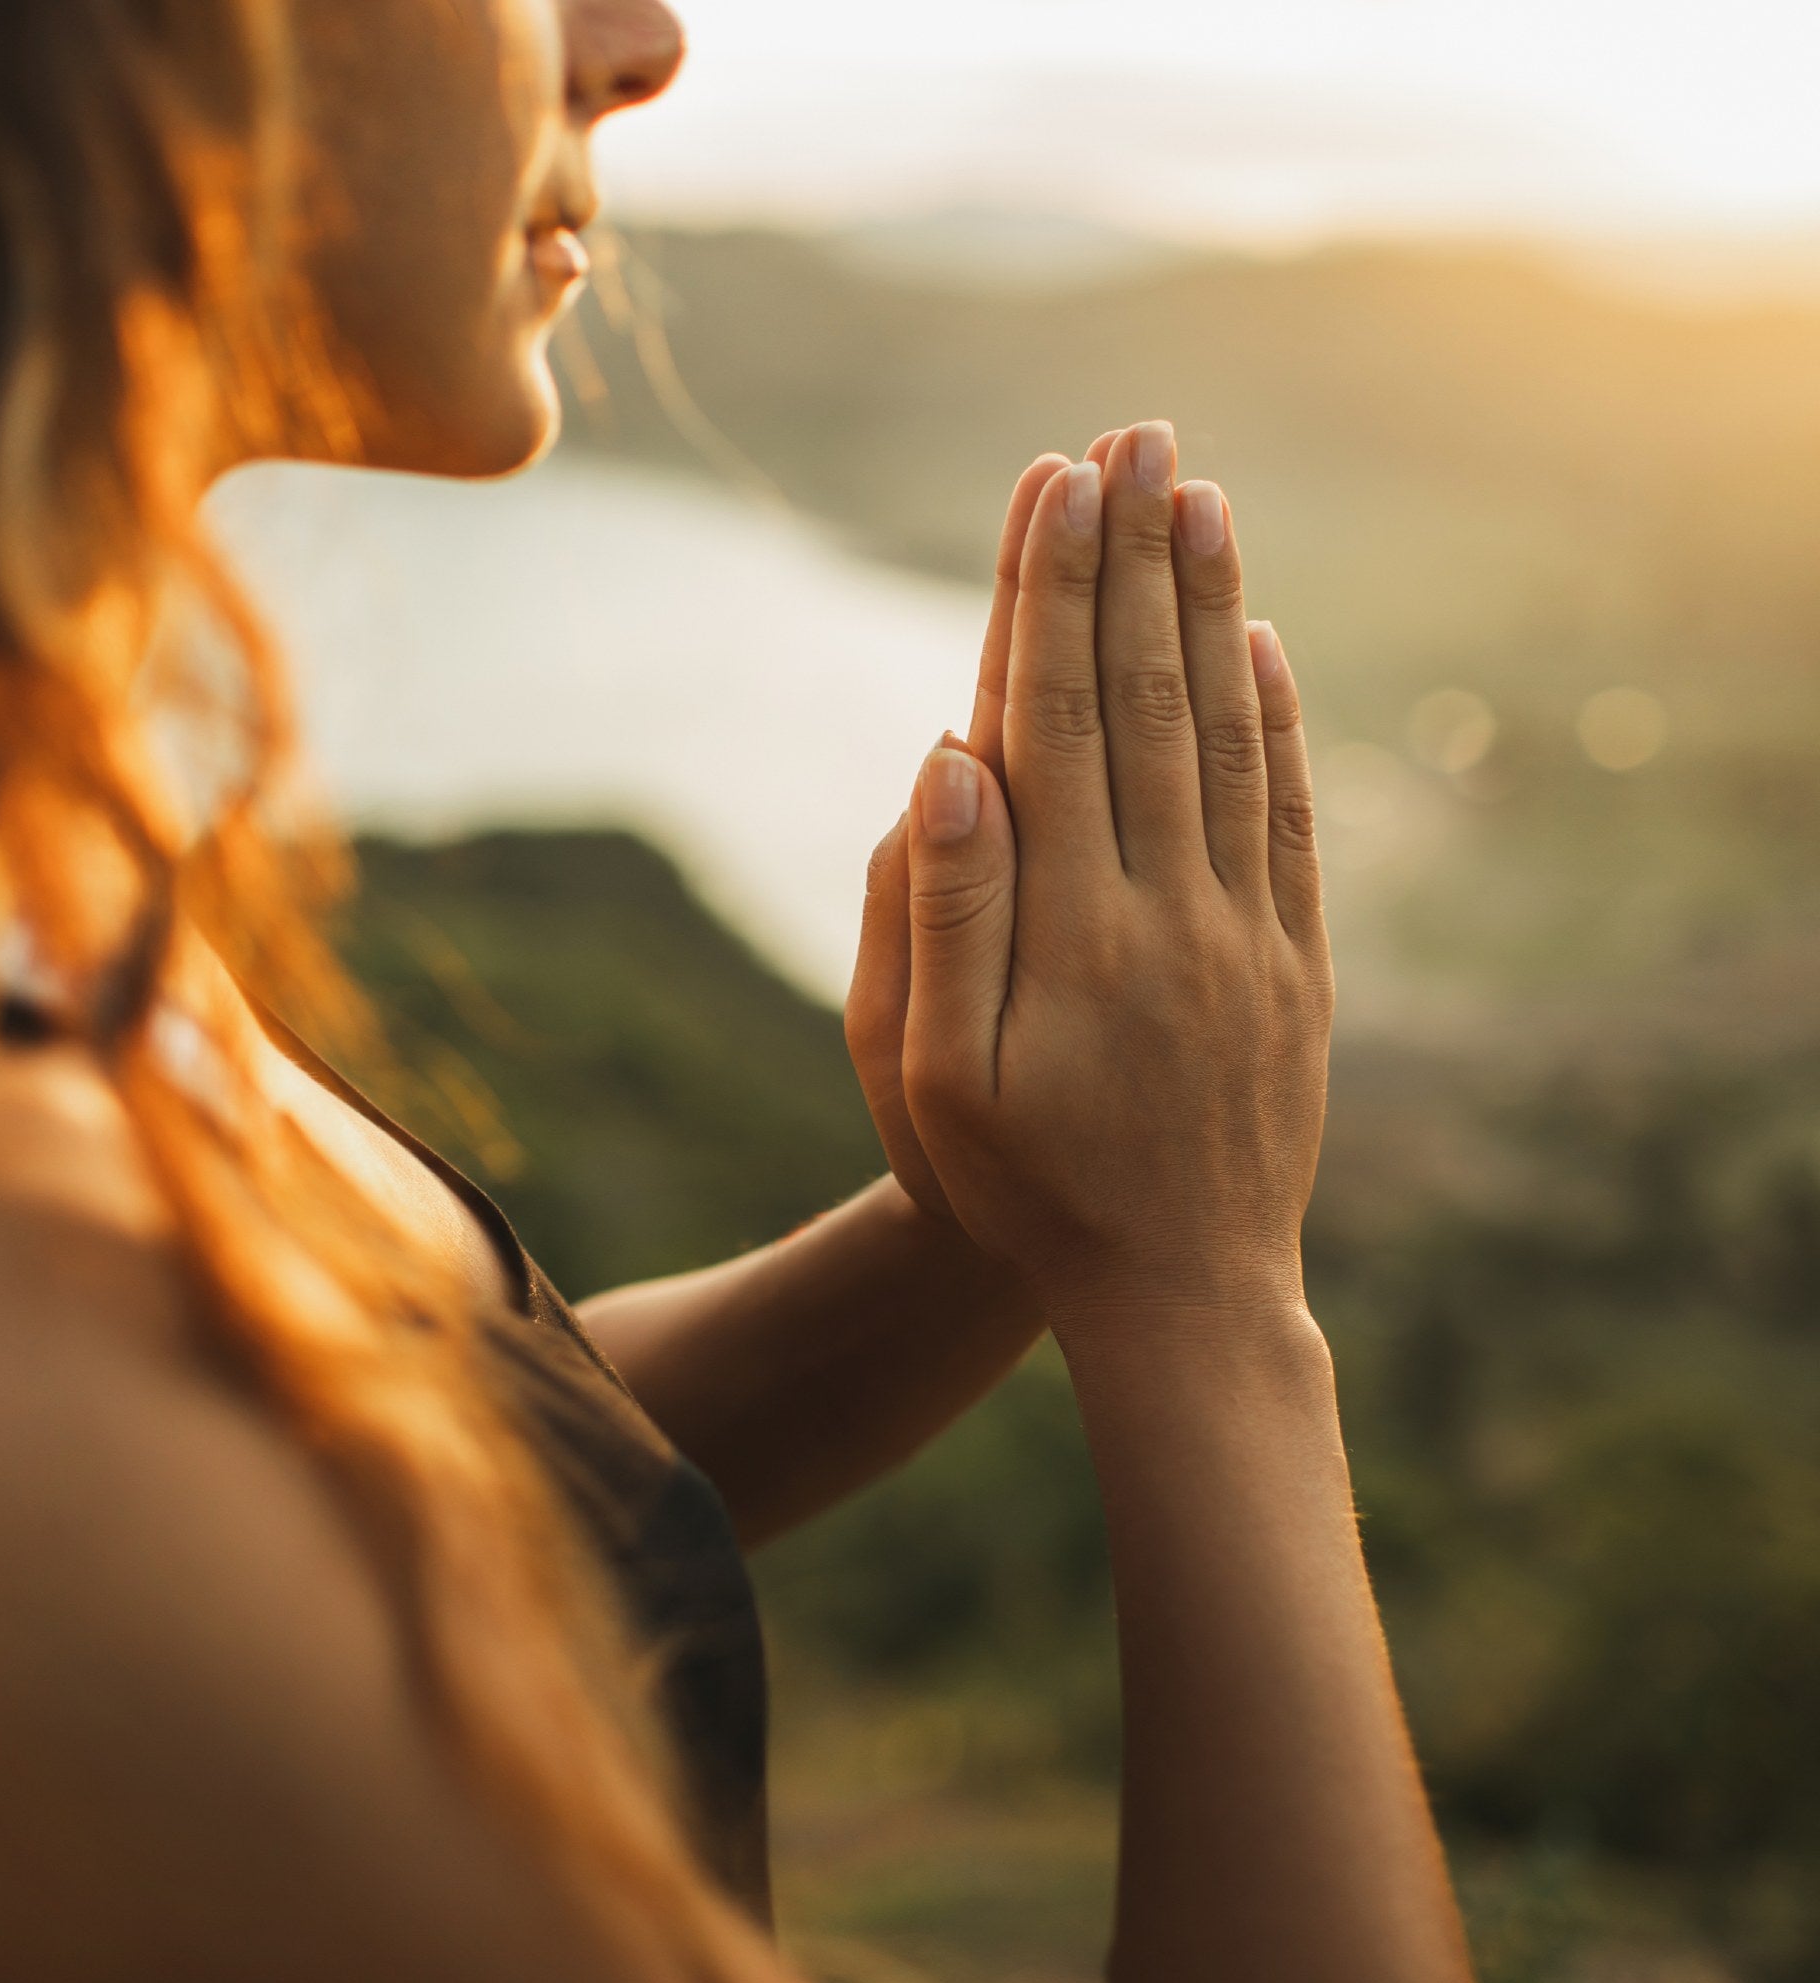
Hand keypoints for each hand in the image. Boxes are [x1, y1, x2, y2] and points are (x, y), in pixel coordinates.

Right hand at [890, 423, 1333, 1328]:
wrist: (1183, 1294)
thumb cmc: (1025, 1189)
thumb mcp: (940, 1078)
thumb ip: (941, 915)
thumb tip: (948, 759)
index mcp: (1071, 928)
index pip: (1057, 721)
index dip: (1051, 595)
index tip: (1052, 482)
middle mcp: (1170, 907)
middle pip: (1147, 699)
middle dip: (1133, 559)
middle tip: (1129, 435)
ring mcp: (1247, 930)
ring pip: (1227, 736)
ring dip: (1209, 608)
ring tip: (1195, 494)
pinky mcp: (1295, 961)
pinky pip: (1291, 816)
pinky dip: (1279, 718)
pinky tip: (1260, 642)